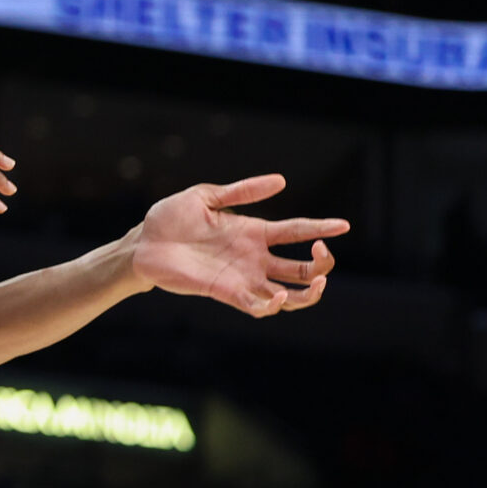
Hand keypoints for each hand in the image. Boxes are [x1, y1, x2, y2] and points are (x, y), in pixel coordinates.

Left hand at [130, 174, 347, 317]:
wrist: (142, 243)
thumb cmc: (171, 218)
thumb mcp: (206, 196)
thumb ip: (242, 191)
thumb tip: (281, 180)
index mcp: (254, 232)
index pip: (296, 231)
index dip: (321, 228)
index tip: (344, 224)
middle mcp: (254, 258)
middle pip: (301, 269)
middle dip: (322, 265)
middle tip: (324, 252)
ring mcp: (242, 277)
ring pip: (288, 294)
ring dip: (307, 293)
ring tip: (319, 283)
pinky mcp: (226, 293)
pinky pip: (256, 307)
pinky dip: (271, 306)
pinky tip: (276, 298)